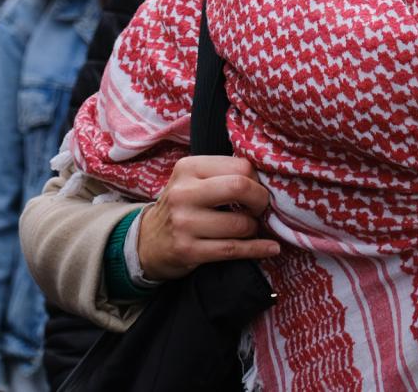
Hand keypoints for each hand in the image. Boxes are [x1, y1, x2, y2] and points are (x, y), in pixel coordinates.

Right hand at [137, 156, 279, 280]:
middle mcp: (183, 193)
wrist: (147, 242)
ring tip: (249, 228)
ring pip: (240, 223)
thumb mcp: (192, 181)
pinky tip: (270, 248)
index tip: (257, 191)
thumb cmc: (181, 207)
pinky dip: (257, 249)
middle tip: (261, 209)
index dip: (257, 180)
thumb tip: (266, 180)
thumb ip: (222, 175)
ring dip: (253, 228)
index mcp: (188, 168)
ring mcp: (184, 223)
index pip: (240, 166)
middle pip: (240, 187)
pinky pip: (233, 249)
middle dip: (261, 200)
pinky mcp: (188, 250)